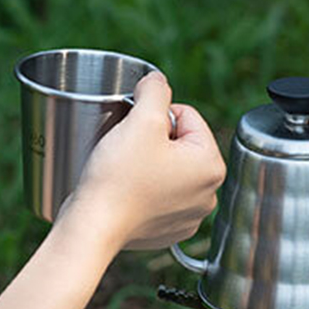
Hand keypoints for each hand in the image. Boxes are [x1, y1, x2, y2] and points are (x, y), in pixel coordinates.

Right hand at [57, 72, 225, 251]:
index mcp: (213, 165)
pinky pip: (163, 195)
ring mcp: (193, 215)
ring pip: (172, 169)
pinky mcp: (173, 228)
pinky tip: (130, 189)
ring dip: (152, 162)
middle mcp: (211, 193)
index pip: (188, 117)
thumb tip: (159, 80)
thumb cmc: (119, 176)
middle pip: (182, 143)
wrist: (95, 226)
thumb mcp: (141, 121)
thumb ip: (155, 90)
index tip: (136, 130)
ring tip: (128, 169)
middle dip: (156, 139)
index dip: (157, 115)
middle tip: (129, 149)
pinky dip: (148, 188)